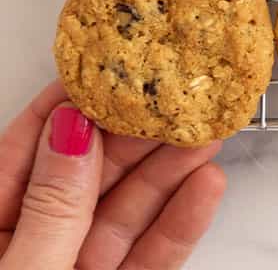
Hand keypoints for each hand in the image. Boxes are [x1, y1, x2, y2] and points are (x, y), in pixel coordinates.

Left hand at [0, 82, 225, 269]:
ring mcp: (80, 267)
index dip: (66, 107)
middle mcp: (36, 245)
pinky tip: (205, 187)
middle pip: (91, 176)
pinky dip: (182, 221)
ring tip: (205, 136)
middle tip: (176, 101)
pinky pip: (154, 252)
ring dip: (171, 172)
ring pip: (130, 210)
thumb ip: (53, 207)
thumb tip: (72, 132)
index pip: (27, 153)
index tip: (107, 71)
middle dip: (137, 137)